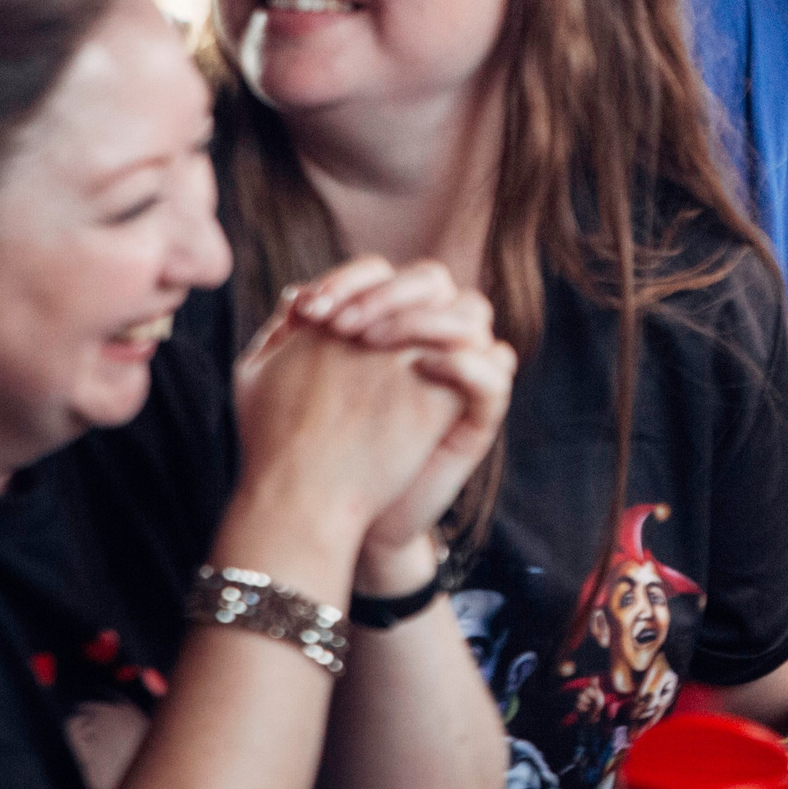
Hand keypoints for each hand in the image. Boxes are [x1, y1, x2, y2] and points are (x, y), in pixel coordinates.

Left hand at [236, 259, 512, 568]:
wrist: (333, 515)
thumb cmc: (313, 447)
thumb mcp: (292, 388)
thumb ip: (292, 341)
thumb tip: (293, 294)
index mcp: (387, 324)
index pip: (384, 273)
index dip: (350, 279)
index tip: (308, 308)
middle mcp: (429, 338)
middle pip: (433, 281)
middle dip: (387, 293)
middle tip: (342, 325)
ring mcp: (460, 370)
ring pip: (473, 312)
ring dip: (424, 318)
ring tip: (373, 343)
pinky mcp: (479, 411)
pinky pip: (495, 371)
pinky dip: (465, 360)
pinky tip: (418, 366)